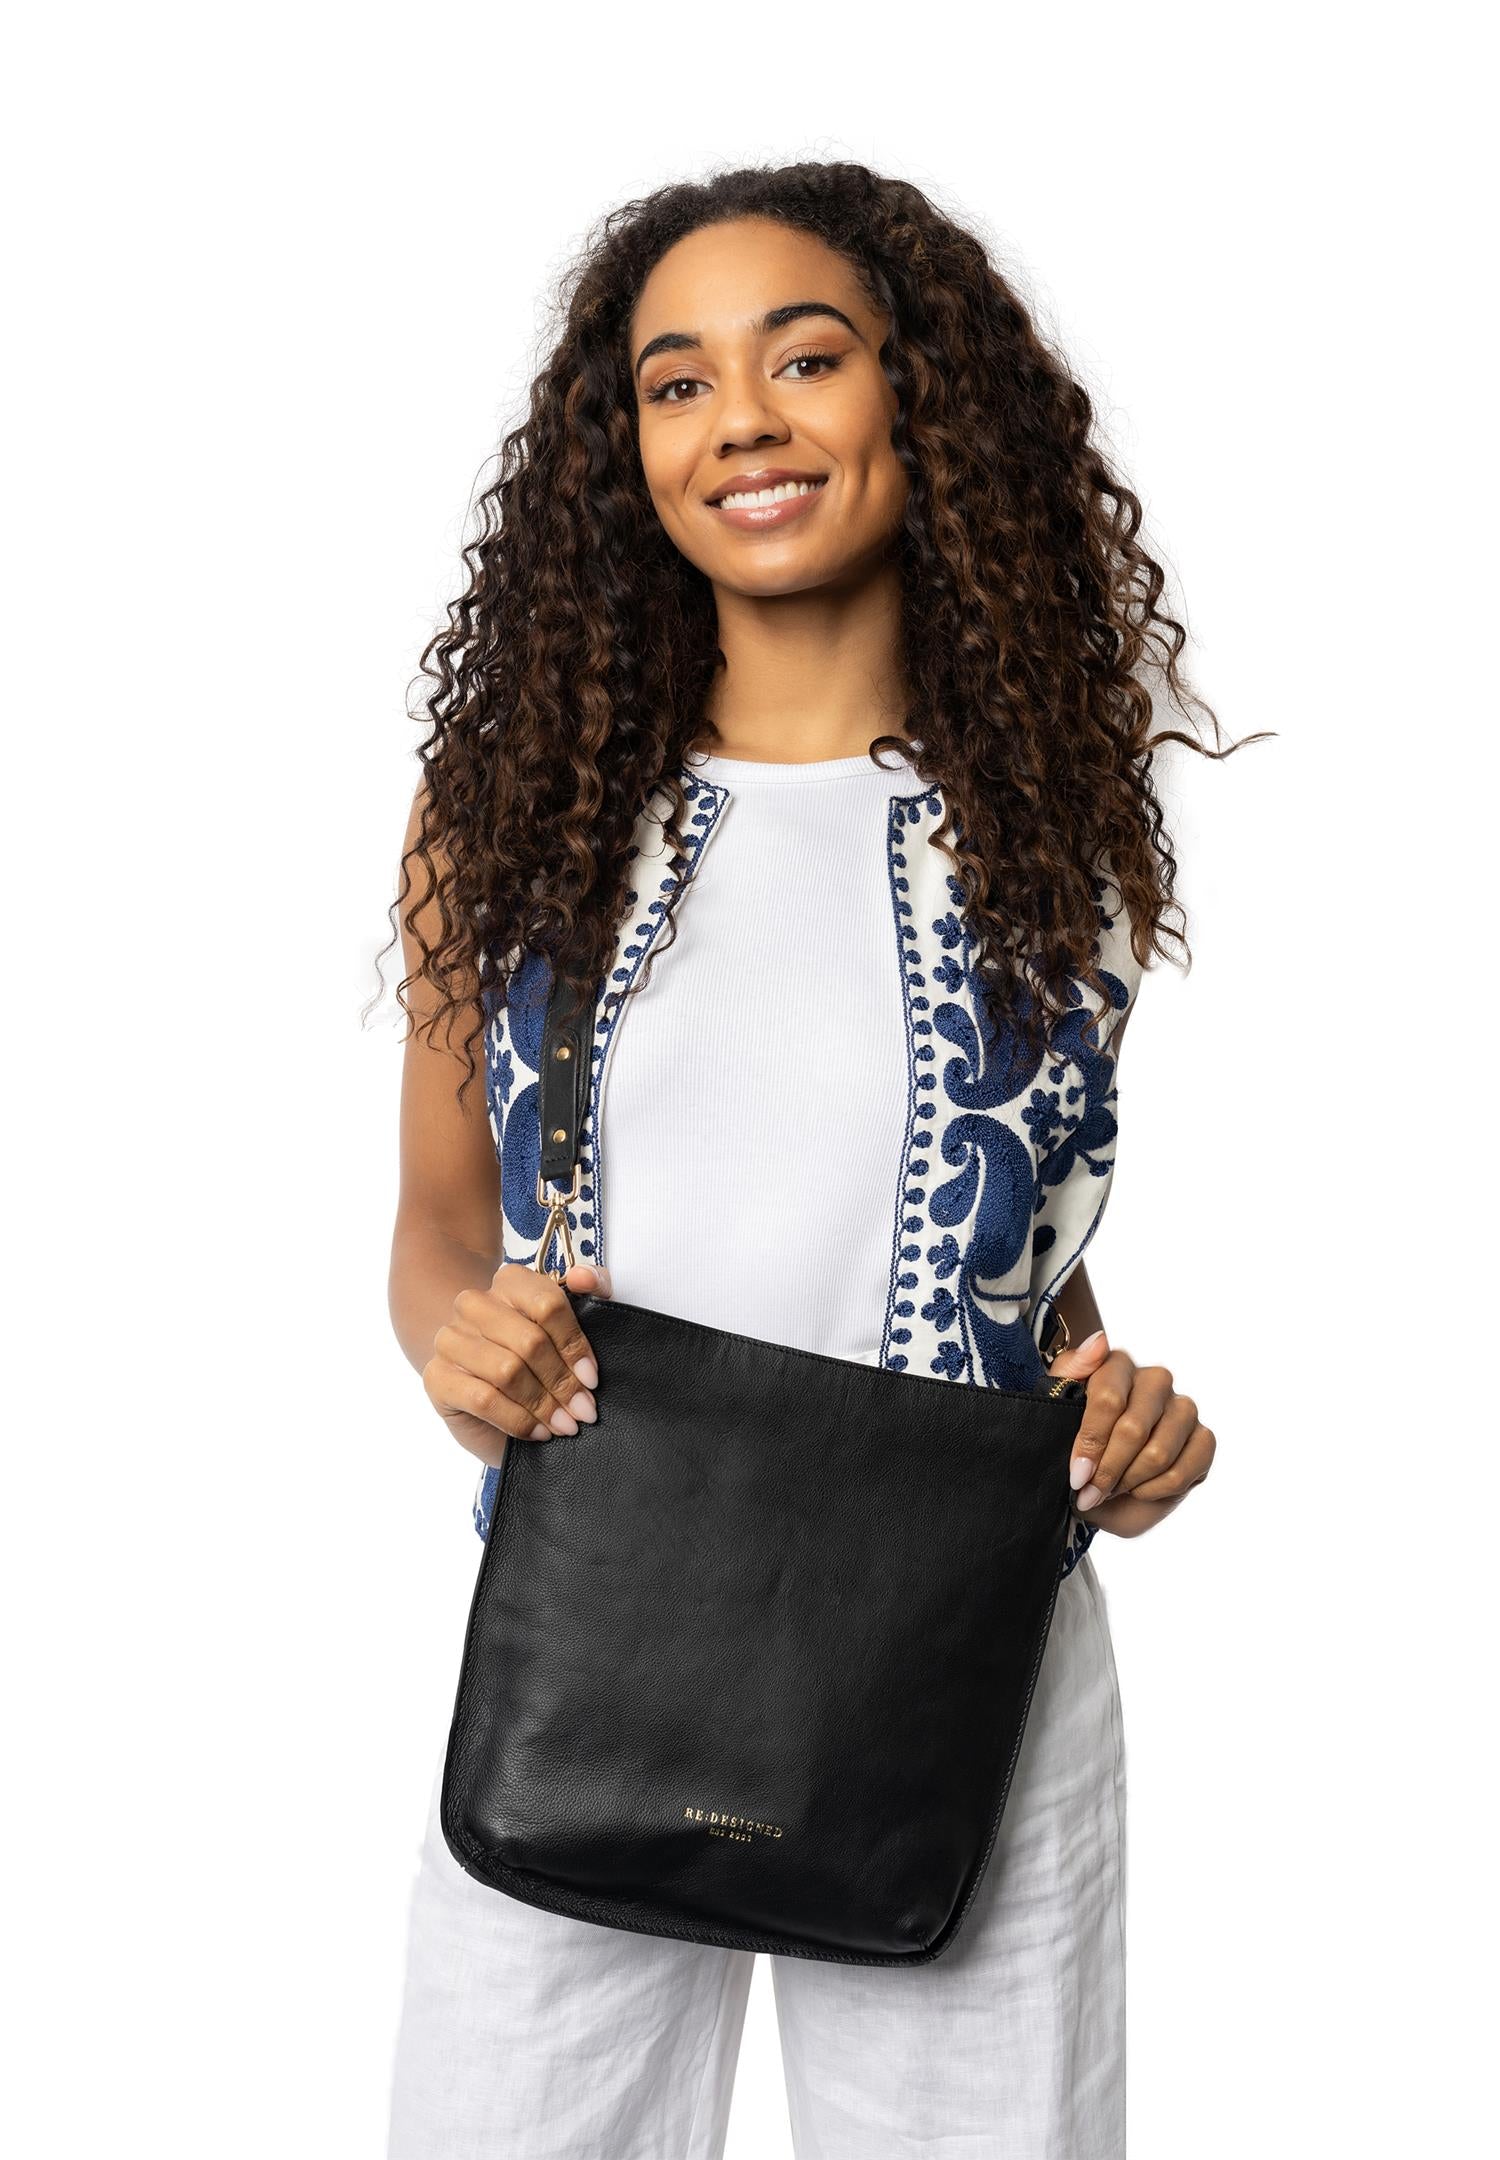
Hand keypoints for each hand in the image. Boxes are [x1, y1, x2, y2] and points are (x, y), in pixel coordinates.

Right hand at [423, 1260, 612, 1466]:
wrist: (484, 1390)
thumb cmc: (534, 1358)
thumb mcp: (570, 1322)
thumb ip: (591, 1288)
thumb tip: (585, 1278)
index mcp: (509, 1282)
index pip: (548, 1304)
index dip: (574, 1344)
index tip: (592, 1377)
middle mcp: (474, 1305)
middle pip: (530, 1341)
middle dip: (563, 1382)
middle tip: (583, 1410)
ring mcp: (450, 1340)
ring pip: (507, 1371)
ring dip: (543, 1404)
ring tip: (565, 1424)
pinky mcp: (437, 1377)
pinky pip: (484, 1400)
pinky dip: (518, 1420)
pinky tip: (538, 1431)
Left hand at [1047, 1329, 1215, 1538]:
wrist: (1103, 1485)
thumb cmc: (1077, 1443)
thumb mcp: (1058, 1408)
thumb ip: (1070, 1371)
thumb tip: (1099, 1341)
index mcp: (1118, 1365)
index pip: (1109, 1399)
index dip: (1091, 1442)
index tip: (1076, 1475)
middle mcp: (1155, 1380)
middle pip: (1133, 1429)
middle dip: (1108, 1470)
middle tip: (1090, 1491)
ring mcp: (1184, 1408)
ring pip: (1158, 1453)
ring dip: (1129, 1482)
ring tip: (1112, 1489)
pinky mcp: (1203, 1438)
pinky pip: (1183, 1471)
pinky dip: (1155, 1490)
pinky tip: (1139, 1489)